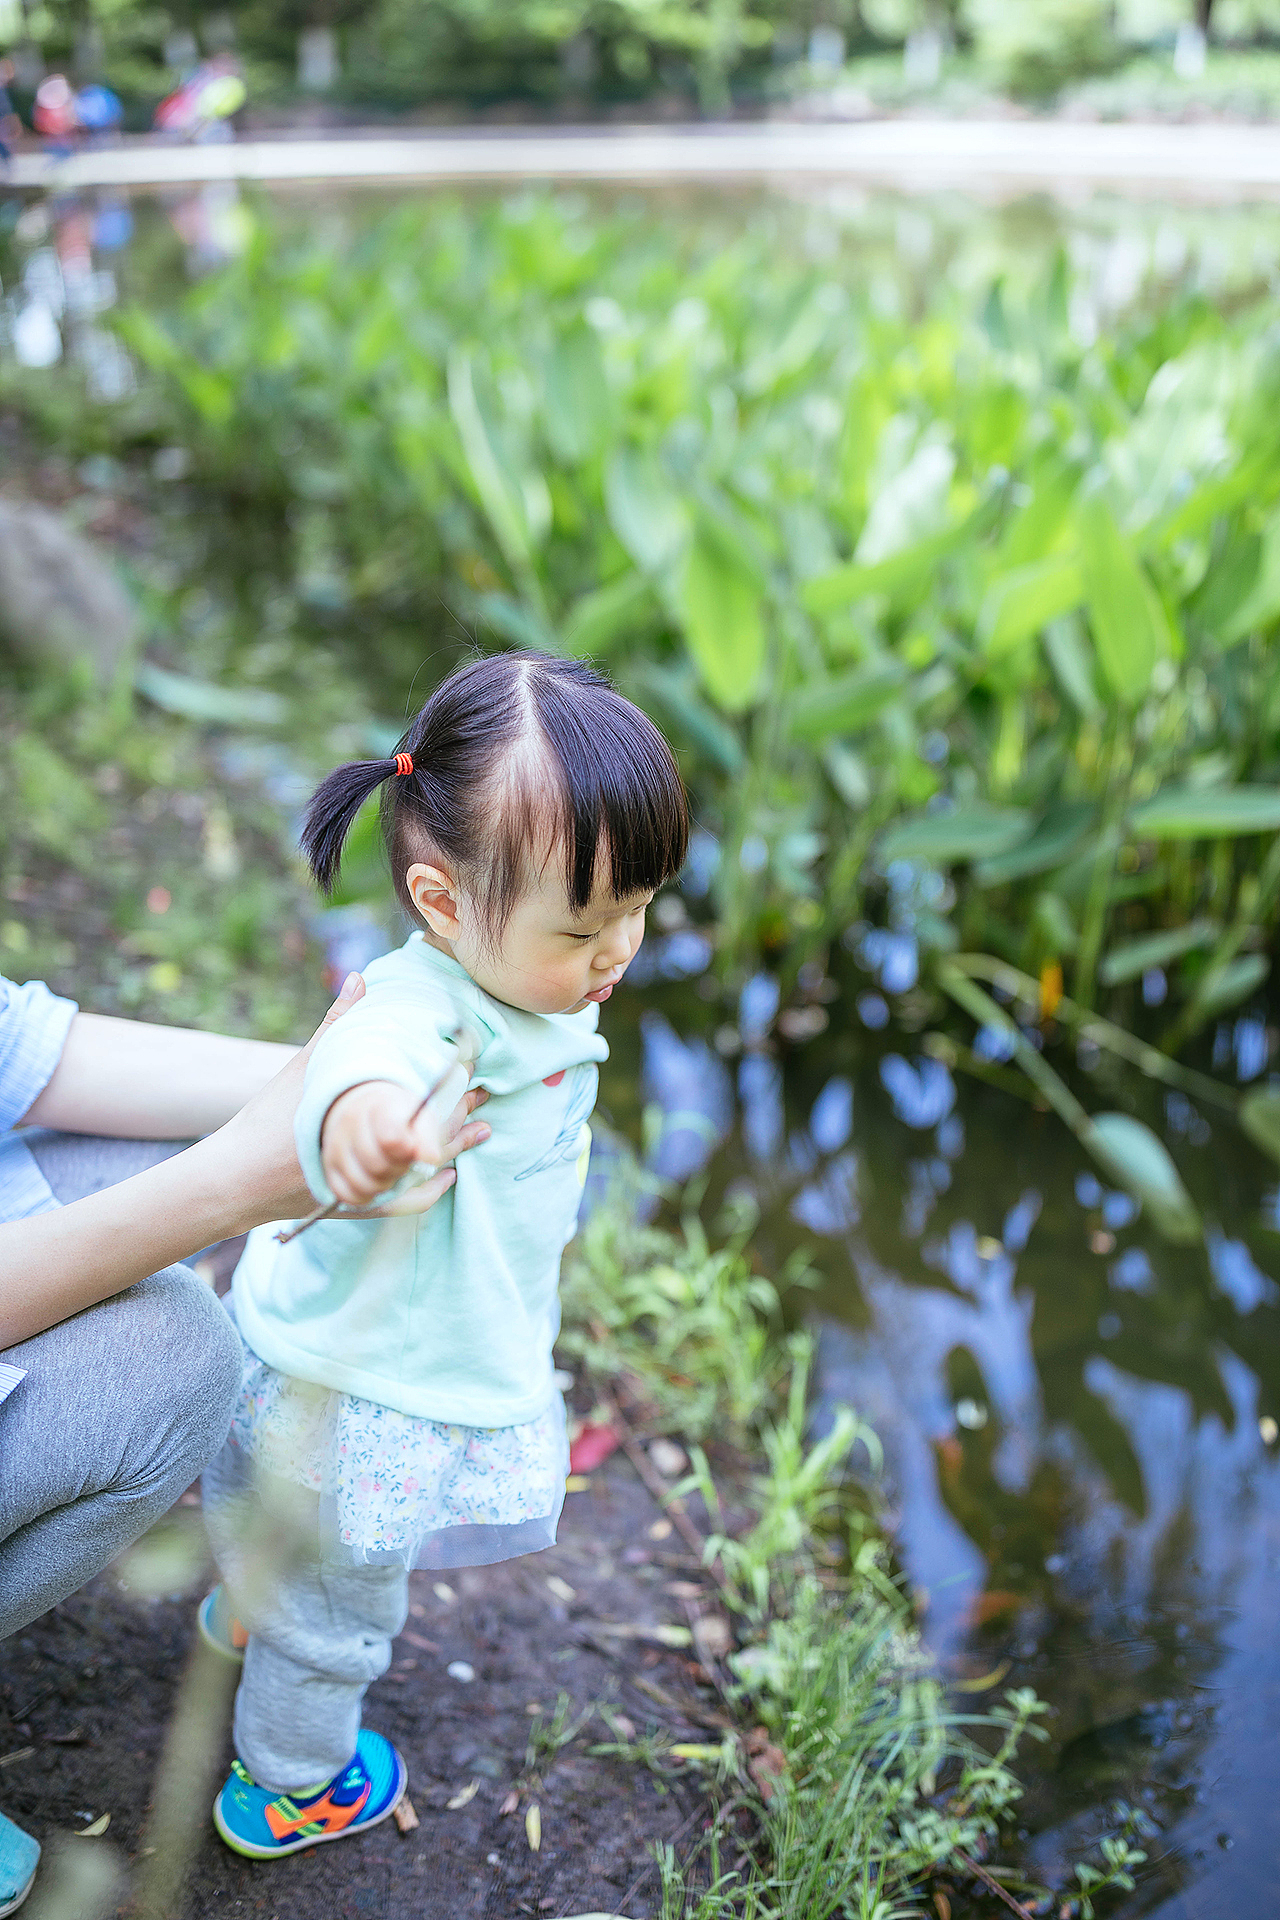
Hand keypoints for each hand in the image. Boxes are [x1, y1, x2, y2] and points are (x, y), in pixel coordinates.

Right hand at [214, 975, 484, 1222]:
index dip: (450, 1085)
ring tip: (482, 1130)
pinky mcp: (358, 1207)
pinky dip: (429, 1188)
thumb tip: (360, 978)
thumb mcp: (304, 1068)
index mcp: (358, 1119)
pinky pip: (405, 1203)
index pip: (420, 1101)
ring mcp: (366, 1185)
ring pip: (423, 1170)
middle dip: (459, 1113)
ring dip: (453, 1148)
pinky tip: (448, 1176)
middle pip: (428, 1134)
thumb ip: (336, 1025)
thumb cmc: (268, 1120)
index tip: (471, 1069)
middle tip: (484, 1093)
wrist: (233, 1179)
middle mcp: (368, 1155)